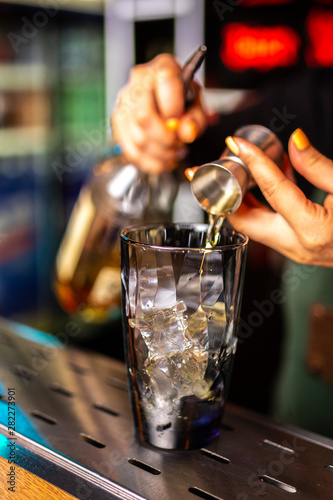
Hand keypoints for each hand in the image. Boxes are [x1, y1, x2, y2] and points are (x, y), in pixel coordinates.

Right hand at [111, 53, 207, 173]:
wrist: (167, 102)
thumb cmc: (183, 101)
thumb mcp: (198, 106)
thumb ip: (196, 119)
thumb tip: (185, 132)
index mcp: (163, 67)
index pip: (165, 83)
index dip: (174, 110)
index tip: (181, 124)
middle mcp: (139, 81)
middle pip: (144, 117)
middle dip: (166, 139)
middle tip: (178, 144)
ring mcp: (124, 101)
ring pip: (138, 138)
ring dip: (160, 153)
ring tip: (172, 151)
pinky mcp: (117, 121)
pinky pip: (131, 150)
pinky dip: (150, 162)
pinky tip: (162, 159)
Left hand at [226, 129, 332, 266]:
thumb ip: (317, 166)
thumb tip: (293, 141)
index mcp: (312, 229)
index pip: (272, 190)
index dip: (253, 162)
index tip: (236, 143)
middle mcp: (296, 246)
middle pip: (243, 219)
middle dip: (223, 192)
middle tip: (210, 168)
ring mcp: (293, 250)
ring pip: (250, 224)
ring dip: (236, 197)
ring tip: (226, 172)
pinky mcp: (294, 247)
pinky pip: (265, 224)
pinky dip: (257, 203)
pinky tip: (258, 180)